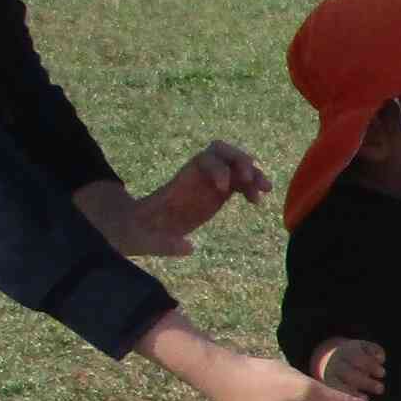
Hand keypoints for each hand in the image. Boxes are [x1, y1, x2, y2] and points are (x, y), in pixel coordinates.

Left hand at [77, 142, 272, 257]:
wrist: (135, 228)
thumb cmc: (136, 232)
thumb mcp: (145, 239)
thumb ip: (165, 244)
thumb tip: (189, 247)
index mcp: (180, 182)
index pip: (203, 160)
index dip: (217, 168)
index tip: (224, 188)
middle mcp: (196, 177)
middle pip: (222, 153)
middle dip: (240, 161)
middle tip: (252, 181)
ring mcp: (207, 184)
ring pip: (235, 166)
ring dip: (253, 173)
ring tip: (265, 191)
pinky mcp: (216, 194)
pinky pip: (238, 182)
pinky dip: (251, 187)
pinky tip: (257, 202)